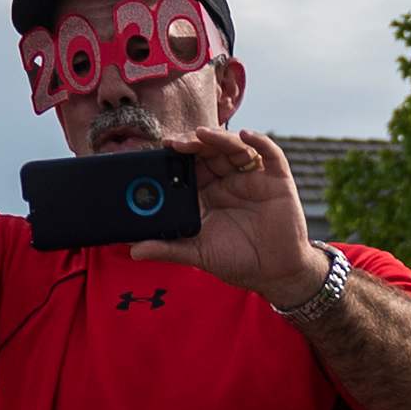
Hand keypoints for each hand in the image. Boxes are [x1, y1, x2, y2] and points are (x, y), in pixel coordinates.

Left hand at [151, 124, 323, 303]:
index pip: (189, 165)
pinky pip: (270, 153)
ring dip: (218, 138)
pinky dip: (259, 141)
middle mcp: (228, 180)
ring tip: (202, 135)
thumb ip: (168, 250)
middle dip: (193, 142)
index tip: (161, 150)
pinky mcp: (276, 179)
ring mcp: (252, 178)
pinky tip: (246, 135)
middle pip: (210, 150)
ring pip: (234, 147)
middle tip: (177, 142)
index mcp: (207, 193)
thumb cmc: (238, 262)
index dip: (176, 154)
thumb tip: (134, 251)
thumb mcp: (199, 255)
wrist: (275, 274)